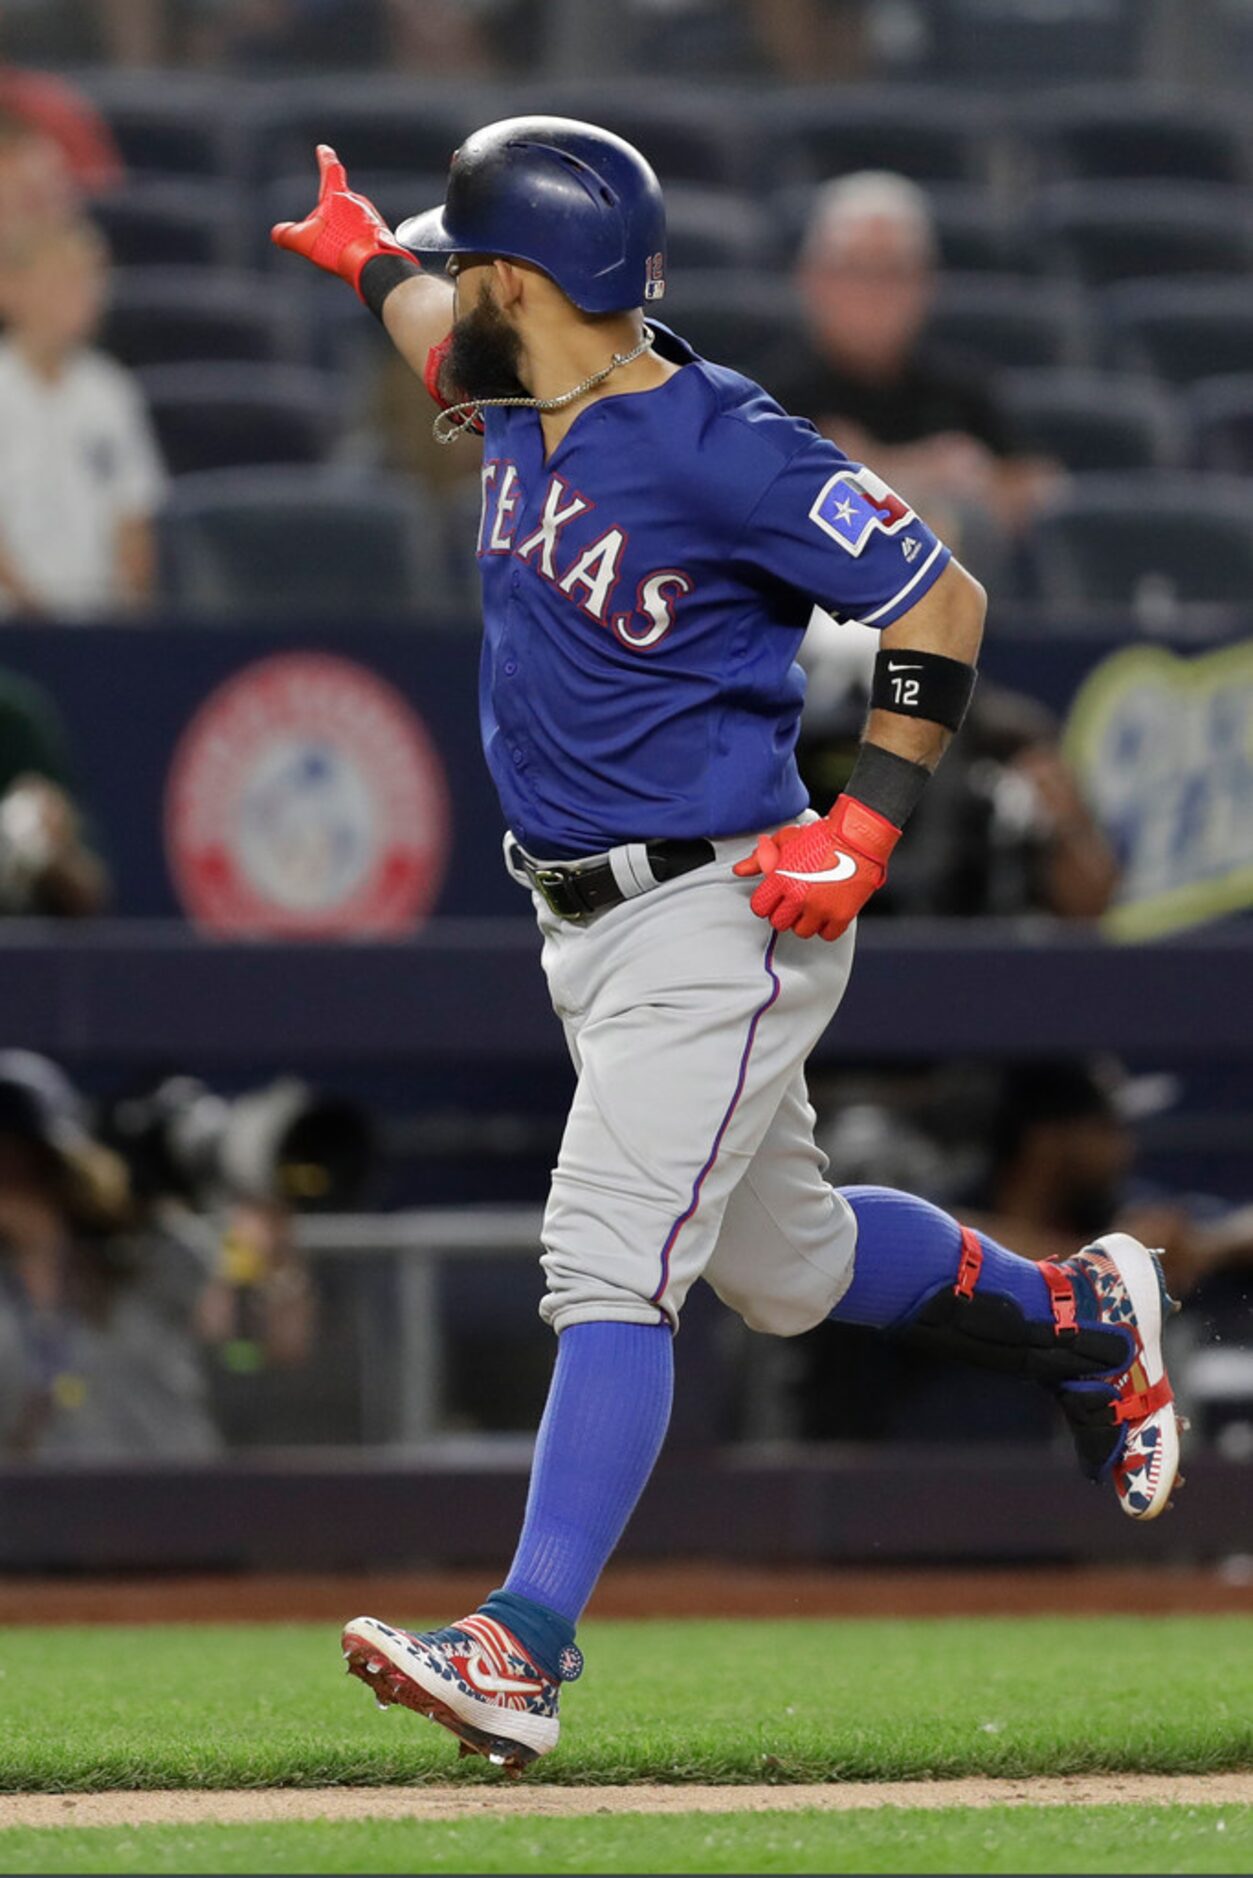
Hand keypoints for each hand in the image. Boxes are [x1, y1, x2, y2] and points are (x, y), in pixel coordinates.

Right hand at [270, 144, 412, 296]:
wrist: (374, 266)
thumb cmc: (339, 248)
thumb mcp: (304, 240)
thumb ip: (287, 235)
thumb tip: (277, 234)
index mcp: (338, 195)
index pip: (330, 169)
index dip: (325, 158)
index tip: (324, 149)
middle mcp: (358, 201)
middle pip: (337, 204)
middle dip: (328, 217)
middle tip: (324, 236)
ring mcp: (372, 217)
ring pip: (351, 220)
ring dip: (342, 233)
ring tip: (340, 252)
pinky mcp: (381, 233)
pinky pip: (364, 234)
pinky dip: (355, 243)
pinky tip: (353, 258)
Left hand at [733, 794, 900, 940]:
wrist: (858, 837)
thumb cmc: (824, 836)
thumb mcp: (786, 839)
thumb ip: (760, 858)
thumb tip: (740, 870)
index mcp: (782, 879)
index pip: (760, 907)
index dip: (765, 903)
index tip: (773, 899)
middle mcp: (799, 897)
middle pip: (778, 923)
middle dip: (784, 913)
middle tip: (793, 902)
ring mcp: (820, 908)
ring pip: (801, 931)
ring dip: (804, 921)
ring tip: (810, 907)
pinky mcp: (841, 915)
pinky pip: (826, 935)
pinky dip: (826, 927)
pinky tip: (826, 912)